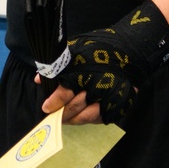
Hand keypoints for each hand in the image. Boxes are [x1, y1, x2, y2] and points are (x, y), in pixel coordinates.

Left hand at [33, 1, 168, 128]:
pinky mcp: (118, 104)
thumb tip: (39, 78)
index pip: (64, 93)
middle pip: (75, 107)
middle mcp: (96, 86)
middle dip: (62, 114)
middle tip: (53, 116)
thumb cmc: (99, 48)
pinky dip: (90, 119)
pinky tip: (82, 116)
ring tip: (66, 119)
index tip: (45, 107)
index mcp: (83, 72)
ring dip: (75, 119)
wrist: (129, 49)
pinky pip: (101, 118)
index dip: (54, 102)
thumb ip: (57, 66)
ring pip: (88, 116)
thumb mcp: (75, 50)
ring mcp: (108, 97)